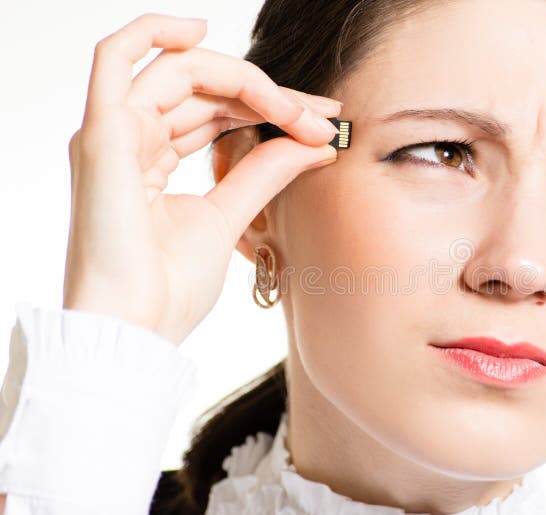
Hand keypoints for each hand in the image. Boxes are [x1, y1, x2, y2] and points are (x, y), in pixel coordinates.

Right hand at [63, 13, 341, 344]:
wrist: (137, 332)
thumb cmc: (169, 289)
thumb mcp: (230, 216)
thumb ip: (265, 172)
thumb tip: (316, 142)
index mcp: (149, 160)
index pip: (213, 110)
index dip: (269, 107)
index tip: (322, 121)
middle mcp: (127, 140)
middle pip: (201, 86)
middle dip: (269, 94)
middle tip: (322, 116)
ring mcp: (111, 134)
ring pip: (177, 69)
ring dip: (243, 79)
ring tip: (295, 107)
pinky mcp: (101, 134)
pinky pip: (116, 56)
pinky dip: (154, 32)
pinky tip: (200, 29)